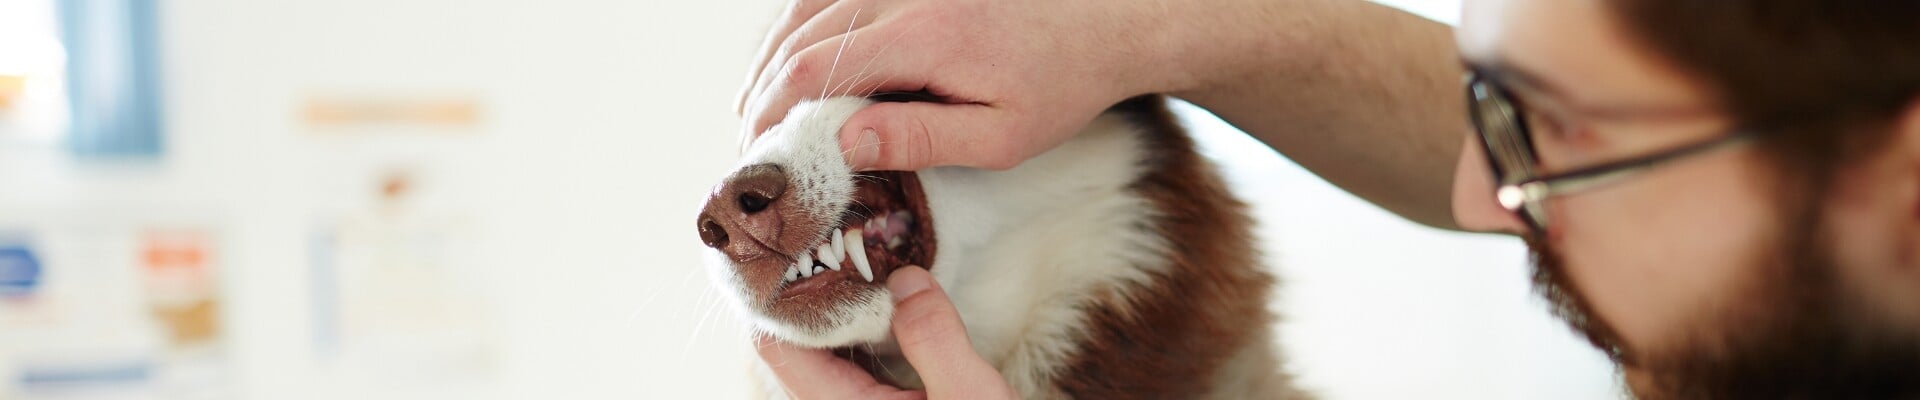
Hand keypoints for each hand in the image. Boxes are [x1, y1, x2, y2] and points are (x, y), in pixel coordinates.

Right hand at [736, 0, 1218, 170]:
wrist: (1104, 22)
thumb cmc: (1057, 87)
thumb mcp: (1000, 136)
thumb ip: (920, 138)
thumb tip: (843, 143)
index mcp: (924, 36)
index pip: (816, 69)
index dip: (773, 111)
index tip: (758, 153)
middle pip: (799, 36)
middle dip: (762, 90)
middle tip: (748, 143)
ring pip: (806, 8)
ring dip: (771, 59)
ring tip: (756, 110)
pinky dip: (797, 28)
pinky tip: (787, 65)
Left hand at [755, 266, 1017, 398]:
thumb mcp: (971, 398)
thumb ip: (934, 337)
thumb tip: (905, 278)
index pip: (777, 347)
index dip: (781, 295)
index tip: (804, 245)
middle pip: (796, 349)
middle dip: (815, 296)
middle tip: (839, 242)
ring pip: (827, 362)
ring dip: (844, 317)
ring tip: (866, 267)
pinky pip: (855, 376)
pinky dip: (866, 341)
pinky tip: (894, 315)